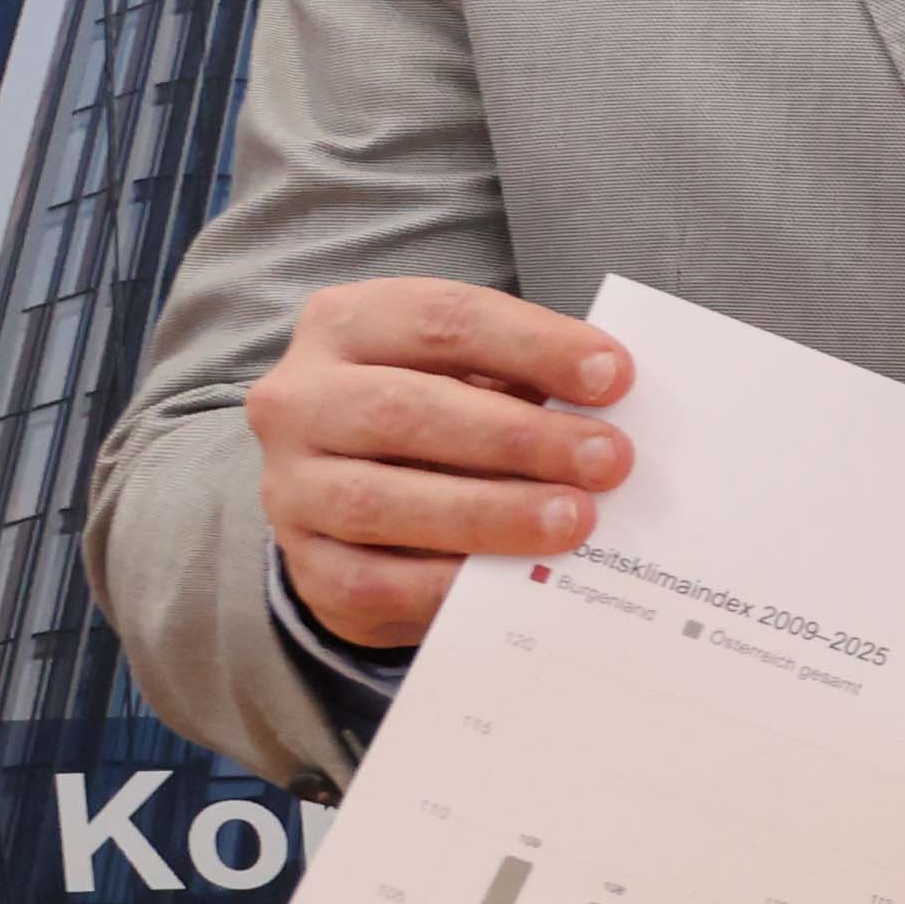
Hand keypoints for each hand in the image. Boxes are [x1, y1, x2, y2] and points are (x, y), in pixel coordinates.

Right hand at [248, 282, 628, 656]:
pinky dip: (451, 583)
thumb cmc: (439, 412)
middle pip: (404, 410)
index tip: (614, 377)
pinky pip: (373, 582)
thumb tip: (611, 412)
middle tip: (609, 459)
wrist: (353, 497)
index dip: (533, 345)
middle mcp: (299, 401)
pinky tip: (517, 580)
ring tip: (577, 520)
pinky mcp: (306, 566)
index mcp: (346, 324)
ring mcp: (290, 487)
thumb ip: (528, 379)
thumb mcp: (474, 373)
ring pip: (380, 502)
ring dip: (490, 513)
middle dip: (517, 437)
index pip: (442, 320)